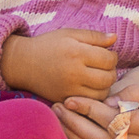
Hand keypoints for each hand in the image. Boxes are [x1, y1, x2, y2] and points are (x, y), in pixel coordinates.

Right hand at [0, 28, 117, 101]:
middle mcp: (74, 73)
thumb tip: (114, 38)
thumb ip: (94, 36)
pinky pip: (89, 103)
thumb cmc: (48, 45)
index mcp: (77, 53)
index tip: (106, 55)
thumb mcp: (70, 34)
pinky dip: (94, 97)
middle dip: (111, 72)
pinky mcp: (65, 100)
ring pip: (102, 94)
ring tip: (98, 78)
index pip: (109, 59)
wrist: (23, 63)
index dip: (112, 57)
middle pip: (108, 78)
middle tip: (104, 67)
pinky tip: (89, 88)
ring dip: (105, 86)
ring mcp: (69, 89)